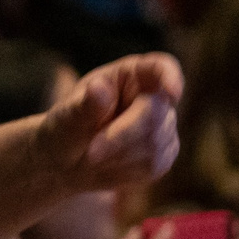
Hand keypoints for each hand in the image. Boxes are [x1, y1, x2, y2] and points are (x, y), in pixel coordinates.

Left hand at [32, 54, 182, 194]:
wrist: (66, 164)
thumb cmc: (66, 131)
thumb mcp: (67, 117)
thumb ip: (85, 105)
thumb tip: (99, 88)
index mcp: (130, 74)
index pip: (161, 67)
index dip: (170, 77)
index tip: (172, 93)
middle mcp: (152, 95)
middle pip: (157, 113)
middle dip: (123, 136)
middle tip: (91, 153)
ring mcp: (163, 124)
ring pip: (157, 143)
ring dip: (120, 156)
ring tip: (95, 156)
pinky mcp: (165, 152)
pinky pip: (156, 165)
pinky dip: (128, 171)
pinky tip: (109, 166)